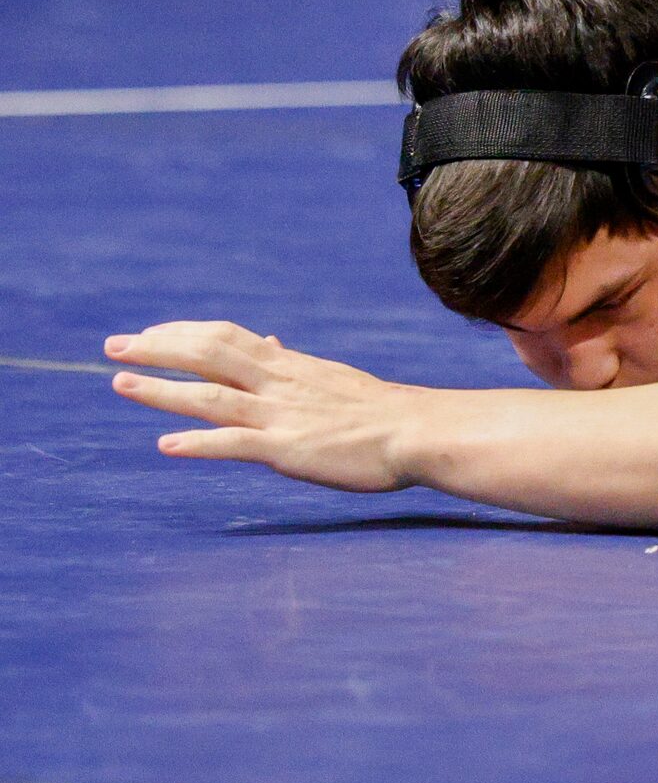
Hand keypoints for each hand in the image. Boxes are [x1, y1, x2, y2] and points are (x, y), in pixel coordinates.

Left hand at [107, 322, 416, 492]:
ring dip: (162, 390)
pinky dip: (199, 443)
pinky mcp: (288, 449)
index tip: (151, 333)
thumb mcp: (333, 376)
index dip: (183, 332)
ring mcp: (281, 416)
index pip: (226, 336)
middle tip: (113, 346)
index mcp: (289, 365)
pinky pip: (236, 444)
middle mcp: (278, 384)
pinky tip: (167, 445)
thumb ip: (293, 363)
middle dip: (158, 349)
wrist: (419, 431)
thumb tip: (271, 341)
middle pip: (209, 355)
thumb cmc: (381, 410)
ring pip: (212, 396)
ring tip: (120, 383)